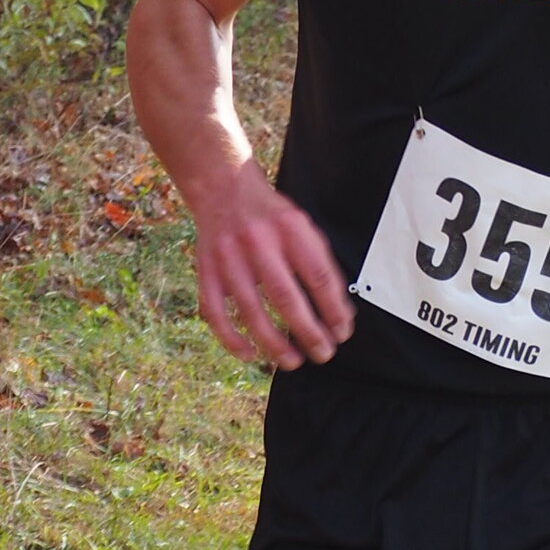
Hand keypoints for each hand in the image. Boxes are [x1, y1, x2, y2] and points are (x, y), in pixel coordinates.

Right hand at [190, 165, 353, 366]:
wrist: (222, 188)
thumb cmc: (269, 216)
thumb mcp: (302, 226)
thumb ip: (319, 263)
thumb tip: (338, 311)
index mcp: (289, 229)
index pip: (317, 275)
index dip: (333, 308)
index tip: (342, 331)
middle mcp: (258, 242)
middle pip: (285, 297)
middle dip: (307, 331)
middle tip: (323, 353)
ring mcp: (228, 258)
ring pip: (250, 310)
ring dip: (273, 343)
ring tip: (292, 361)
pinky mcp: (207, 270)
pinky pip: (215, 312)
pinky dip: (231, 338)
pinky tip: (249, 354)